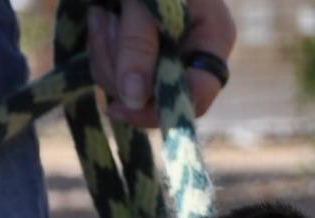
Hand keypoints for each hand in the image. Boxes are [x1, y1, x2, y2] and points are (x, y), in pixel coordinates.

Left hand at [87, 0, 236, 128]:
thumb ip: (139, 45)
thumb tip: (132, 99)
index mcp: (214, 37)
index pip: (197, 94)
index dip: (162, 108)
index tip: (123, 107)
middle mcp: (196, 55)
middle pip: (159, 96)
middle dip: (122, 66)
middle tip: (106, 18)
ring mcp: (170, 58)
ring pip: (132, 89)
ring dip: (106, 53)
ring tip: (103, 12)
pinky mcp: (144, 57)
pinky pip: (117, 76)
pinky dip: (101, 49)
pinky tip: (102, 17)